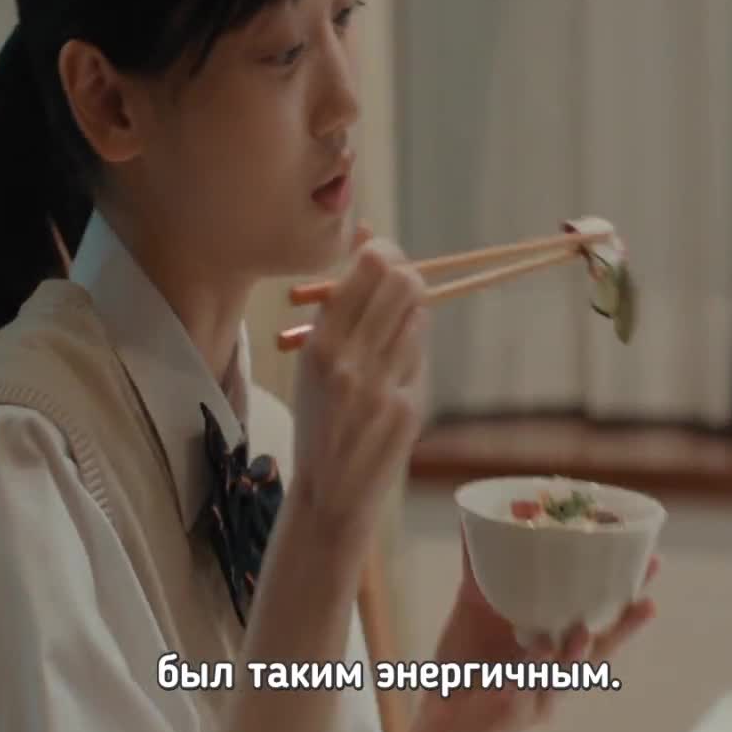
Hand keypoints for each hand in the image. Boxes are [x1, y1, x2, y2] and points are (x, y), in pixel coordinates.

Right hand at [290, 225, 429, 542]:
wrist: (328, 493)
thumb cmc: (319, 419)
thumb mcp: (312, 361)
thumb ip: (338, 306)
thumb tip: (366, 238)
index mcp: (318, 344)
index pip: (367, 268)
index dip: (383, 251)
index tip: (384, 255)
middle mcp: (350, 361)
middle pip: (402, 282)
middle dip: (406, 275)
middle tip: (401, 283)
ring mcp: (382, 384)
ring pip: (417, 316)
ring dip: (410, 315)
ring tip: (392, 333)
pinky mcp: (407, 406)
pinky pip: (419, 356)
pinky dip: (411, 353)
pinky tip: (394, 371)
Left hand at [402, 530, 658, 731]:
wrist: (437, 712)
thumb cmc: (464, 661)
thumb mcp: (474, 607)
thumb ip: (480, 568)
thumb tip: (476, 519)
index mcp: (556, 647)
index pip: (600, 620)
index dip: (626, 597)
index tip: (652, 563)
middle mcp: (557, 674)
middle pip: (599, 652)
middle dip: (623, 628)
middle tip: (646, 602)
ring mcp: (539, 698)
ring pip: (564, 676)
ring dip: (572, 654)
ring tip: (580, 631)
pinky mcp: (513, 716)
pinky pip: (521, 697)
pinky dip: (523, 680)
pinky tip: (520, 671)